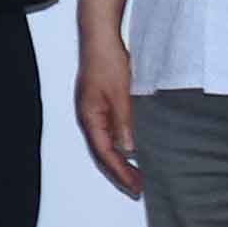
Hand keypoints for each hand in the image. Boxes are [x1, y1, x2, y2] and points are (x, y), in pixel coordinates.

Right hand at [73, 36, 140, 197]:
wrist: (100, 38)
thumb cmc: (107, 62)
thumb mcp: (120, 94)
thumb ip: (124, 122)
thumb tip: (128, 149)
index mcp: (89, 117)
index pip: (105, 153)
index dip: (121, 172)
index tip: (137, 187)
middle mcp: (89, 117)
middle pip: (103, 152)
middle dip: (119, 171)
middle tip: (139, 188)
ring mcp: (93, 110)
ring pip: (105, 144)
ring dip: (120, 160)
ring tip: (137, 173)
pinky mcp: (101, 104)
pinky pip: (109, 132)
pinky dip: (120, 145)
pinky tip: (131, 147)